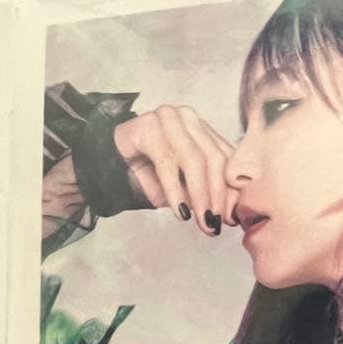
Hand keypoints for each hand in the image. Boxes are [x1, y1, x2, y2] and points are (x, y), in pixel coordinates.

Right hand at [113, 105, 238, 235]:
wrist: (110, 166)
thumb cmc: (152, 177)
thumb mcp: (186, 189)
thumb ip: (209, 195)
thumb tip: (232, 215)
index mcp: (204, 130)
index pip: (227, 160)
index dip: (232, 191)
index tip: (232, 220)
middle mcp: (189, 119)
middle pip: (214, 159)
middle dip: (218, 196)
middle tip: (215, 225)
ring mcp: (168, 118)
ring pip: (194, 160)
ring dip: (200, 196)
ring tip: (202, 222)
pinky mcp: (147, 126)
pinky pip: (167, 162)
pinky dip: (175, 190)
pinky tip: (180, 212)